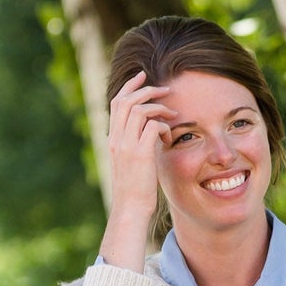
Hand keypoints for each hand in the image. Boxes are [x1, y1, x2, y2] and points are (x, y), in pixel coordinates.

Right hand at [100, 70, 173, 267]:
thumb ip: (137, 144)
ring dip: (159, 107)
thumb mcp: (132, 163)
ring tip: (172, 113)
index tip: (142, 76)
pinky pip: (152, 126)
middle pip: (126, 100)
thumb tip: (152, 131)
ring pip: (139, 109)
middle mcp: (116, 139)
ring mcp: (126, 146)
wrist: (130, 209)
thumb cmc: (135, 190)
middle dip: (147, 89)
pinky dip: (164, 126)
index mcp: (113, 139)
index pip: (117, 103)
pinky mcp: (139, 154)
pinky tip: (169, 136)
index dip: (129, 86)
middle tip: (166, 89)